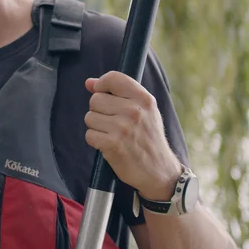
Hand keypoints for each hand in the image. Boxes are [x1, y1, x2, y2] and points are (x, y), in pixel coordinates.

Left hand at [83, 72, 182, 200]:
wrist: (159, 171)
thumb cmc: (148, 138)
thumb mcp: (144, 111)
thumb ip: (118, 93)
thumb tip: (89, 83)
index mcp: (144, 99)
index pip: (113, 78)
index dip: (101, 84)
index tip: (102, 93)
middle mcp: (134, 111)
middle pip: (95, 99)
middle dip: (99, 111)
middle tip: (113, 123)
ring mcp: (123, 128)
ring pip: (90, 117)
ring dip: (97, 127)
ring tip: (113, 134)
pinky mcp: (113, 144)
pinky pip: (89, 135)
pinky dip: (95, 141)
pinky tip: (109, 145)